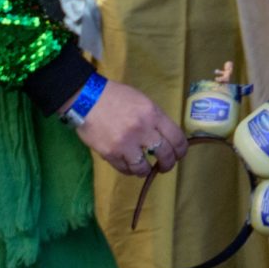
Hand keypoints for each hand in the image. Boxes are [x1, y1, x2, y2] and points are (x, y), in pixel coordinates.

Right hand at [72, 82, 188, 177]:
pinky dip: (130, 170)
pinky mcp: (111, 154)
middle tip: (165, 166)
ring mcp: (126, 144)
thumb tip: (165, 136)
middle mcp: (143, 130)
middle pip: (165, 155)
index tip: (179, 154)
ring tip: (145, 168)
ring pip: (144, 168)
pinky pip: (125, 169)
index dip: (181, 150)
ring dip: (147, 170)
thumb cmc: (116, 97)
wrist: (87, 99)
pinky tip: (130, 165)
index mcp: (153, 114)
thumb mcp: (142, 101)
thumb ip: (155, 118)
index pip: (177, 138)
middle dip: (168, 164)